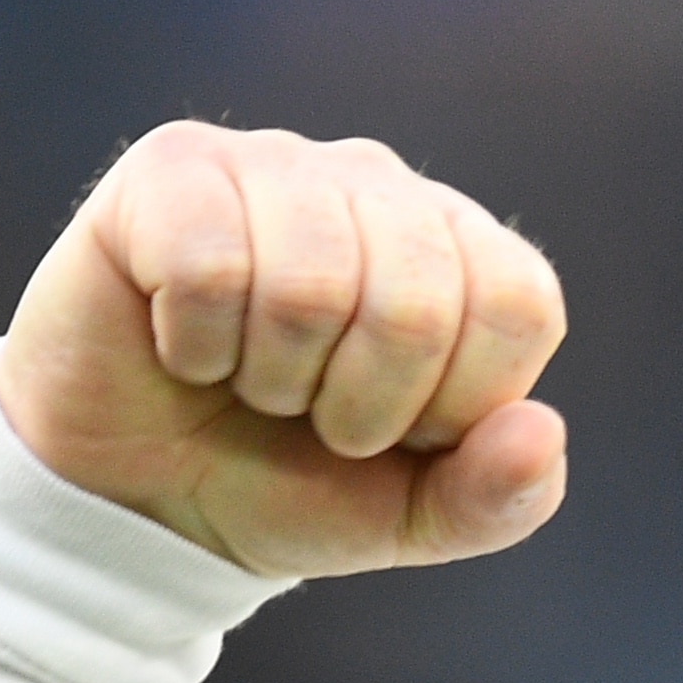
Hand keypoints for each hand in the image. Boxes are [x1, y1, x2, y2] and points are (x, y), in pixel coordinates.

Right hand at [0, 123, 567, 577]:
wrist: (139, 499)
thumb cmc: (286, 484)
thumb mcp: (409, 520)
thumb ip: (500, 498)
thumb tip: (542, 430)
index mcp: (463, 253)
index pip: (516, 302)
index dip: (452, 403)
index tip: (393, 430)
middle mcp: (379, 186)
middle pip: (419, 299)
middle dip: (359, 405)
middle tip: (308, 413)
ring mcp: (276, 163)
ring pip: (310, 283)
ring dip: (272, 376)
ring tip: (248, 376)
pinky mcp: (173, 167)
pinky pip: (207, 264)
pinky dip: (194, 343)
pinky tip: (183, 342)